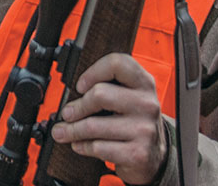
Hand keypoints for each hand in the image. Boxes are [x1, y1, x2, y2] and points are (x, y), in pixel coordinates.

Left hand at [50, 53, 167, 184]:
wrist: (155, 152)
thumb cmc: (132, 119)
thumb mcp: (128, 96)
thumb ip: (107, 87)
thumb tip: (69, 98)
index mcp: (144, 82)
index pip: (117, 64)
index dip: (93, 72)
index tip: (80, 86)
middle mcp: (147, 104)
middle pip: (99, 94)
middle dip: (77, 106)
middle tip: (67, 113)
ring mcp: (144, 130)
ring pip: (93, 125)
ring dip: (72, 130)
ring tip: (62, 131)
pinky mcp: (138, 154)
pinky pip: (99, 147)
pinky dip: (83, 146)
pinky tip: (79, 144)